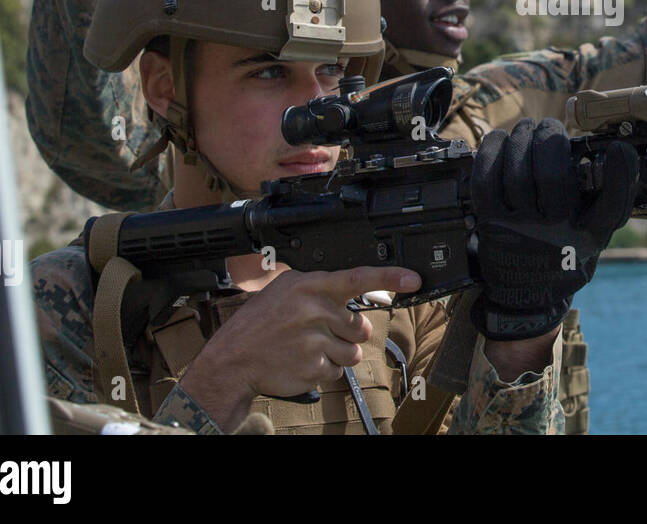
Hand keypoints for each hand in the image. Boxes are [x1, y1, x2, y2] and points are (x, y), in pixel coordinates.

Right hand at [180, 265, 418, 429]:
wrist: (232, 361)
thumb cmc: (259, 324)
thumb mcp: (284, 290)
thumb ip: (320, 288)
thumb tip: (356, 290)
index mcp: (308, 286)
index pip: (357, 277)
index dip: (389, 277)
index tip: (414, 279)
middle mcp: (314, 310)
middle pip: (360, 325)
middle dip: (347, 332)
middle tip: (320, 332)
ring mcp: (315, 341)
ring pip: (353, 351)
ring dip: (337, 353)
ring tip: (307, 348)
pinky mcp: (314, 368)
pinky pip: (337, 371)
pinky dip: (324, 370)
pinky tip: (301, 362)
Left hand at [470, 118, 637, 340]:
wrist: (527, 299)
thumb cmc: (564, 258)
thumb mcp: (594, 239)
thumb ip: (606, 201)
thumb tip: (615, 153)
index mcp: (587, 238)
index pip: (612, 206)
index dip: (621, 174)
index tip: (619, 149)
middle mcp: (554, 235)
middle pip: (552, 175)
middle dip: (550, 138)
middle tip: (550, 125)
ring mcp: (519, 229)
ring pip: (517, 172)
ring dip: (520, 138)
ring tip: (526, 127)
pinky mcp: (491, 224)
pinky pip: (486, 180)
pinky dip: (491, 152)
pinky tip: (499, 139)